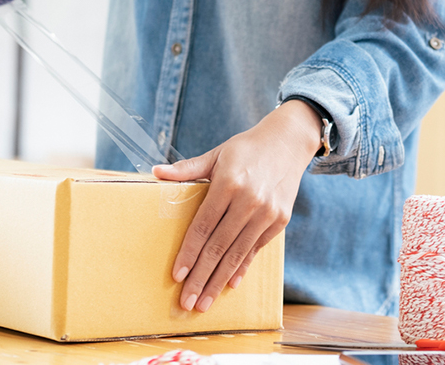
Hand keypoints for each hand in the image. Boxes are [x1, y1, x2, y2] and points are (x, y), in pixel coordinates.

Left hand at [152, 100, 322, 312]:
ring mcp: (267, 213)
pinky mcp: (280, 220)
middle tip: (186, 302)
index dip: (189, 253)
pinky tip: (229, 285)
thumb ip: (188, 168)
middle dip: (201, 277)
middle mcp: (249, 201)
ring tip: (204, 303)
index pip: (203, 226)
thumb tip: (156, 172)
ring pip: (237, 254)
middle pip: (219, 246)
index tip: (176, 276)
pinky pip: (255, 249)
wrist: (288, 141)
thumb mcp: (216, 154)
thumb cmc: (246, 148)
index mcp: (229, 183)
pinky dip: (241, 268)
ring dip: (219, 281)